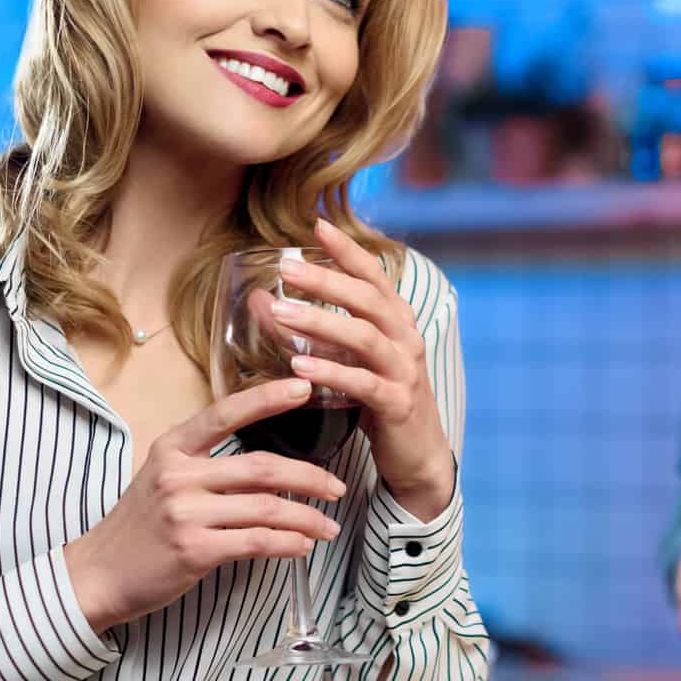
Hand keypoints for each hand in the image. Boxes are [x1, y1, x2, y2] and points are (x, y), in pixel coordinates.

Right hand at [64, 378, 348, 632]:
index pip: (225, 413)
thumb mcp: (165, 479)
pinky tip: (303, 546)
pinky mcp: (193, 550)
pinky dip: (288, 544)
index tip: (304, 387)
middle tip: (337, 487)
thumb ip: (210, 466)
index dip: (267, 398)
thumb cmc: (140, 526)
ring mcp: (184, 513)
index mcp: (172, 448)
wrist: (98, 574)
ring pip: (267, 508)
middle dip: (310, 477)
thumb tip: (272, 469)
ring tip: (329, 526)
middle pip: (262, 467)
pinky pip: (256, 542)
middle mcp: (178, 475)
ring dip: (307, 518)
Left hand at [265, 219, 455, 518]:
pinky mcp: (399, 405)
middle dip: (327, 281)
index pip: (374, 276)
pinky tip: (300, 368)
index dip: (348, 250)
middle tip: (287, 269)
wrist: (418, 454)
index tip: (318, 226)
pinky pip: (365, 384)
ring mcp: (405, 372)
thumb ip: (316, 331)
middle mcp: (406, 340)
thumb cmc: (382, 399)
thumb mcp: (350, 359)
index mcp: (398, 322)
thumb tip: (262, 300)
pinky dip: (333, 373)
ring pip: (365, 338)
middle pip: (368, 300)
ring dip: (321, 323)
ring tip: (282, 314)